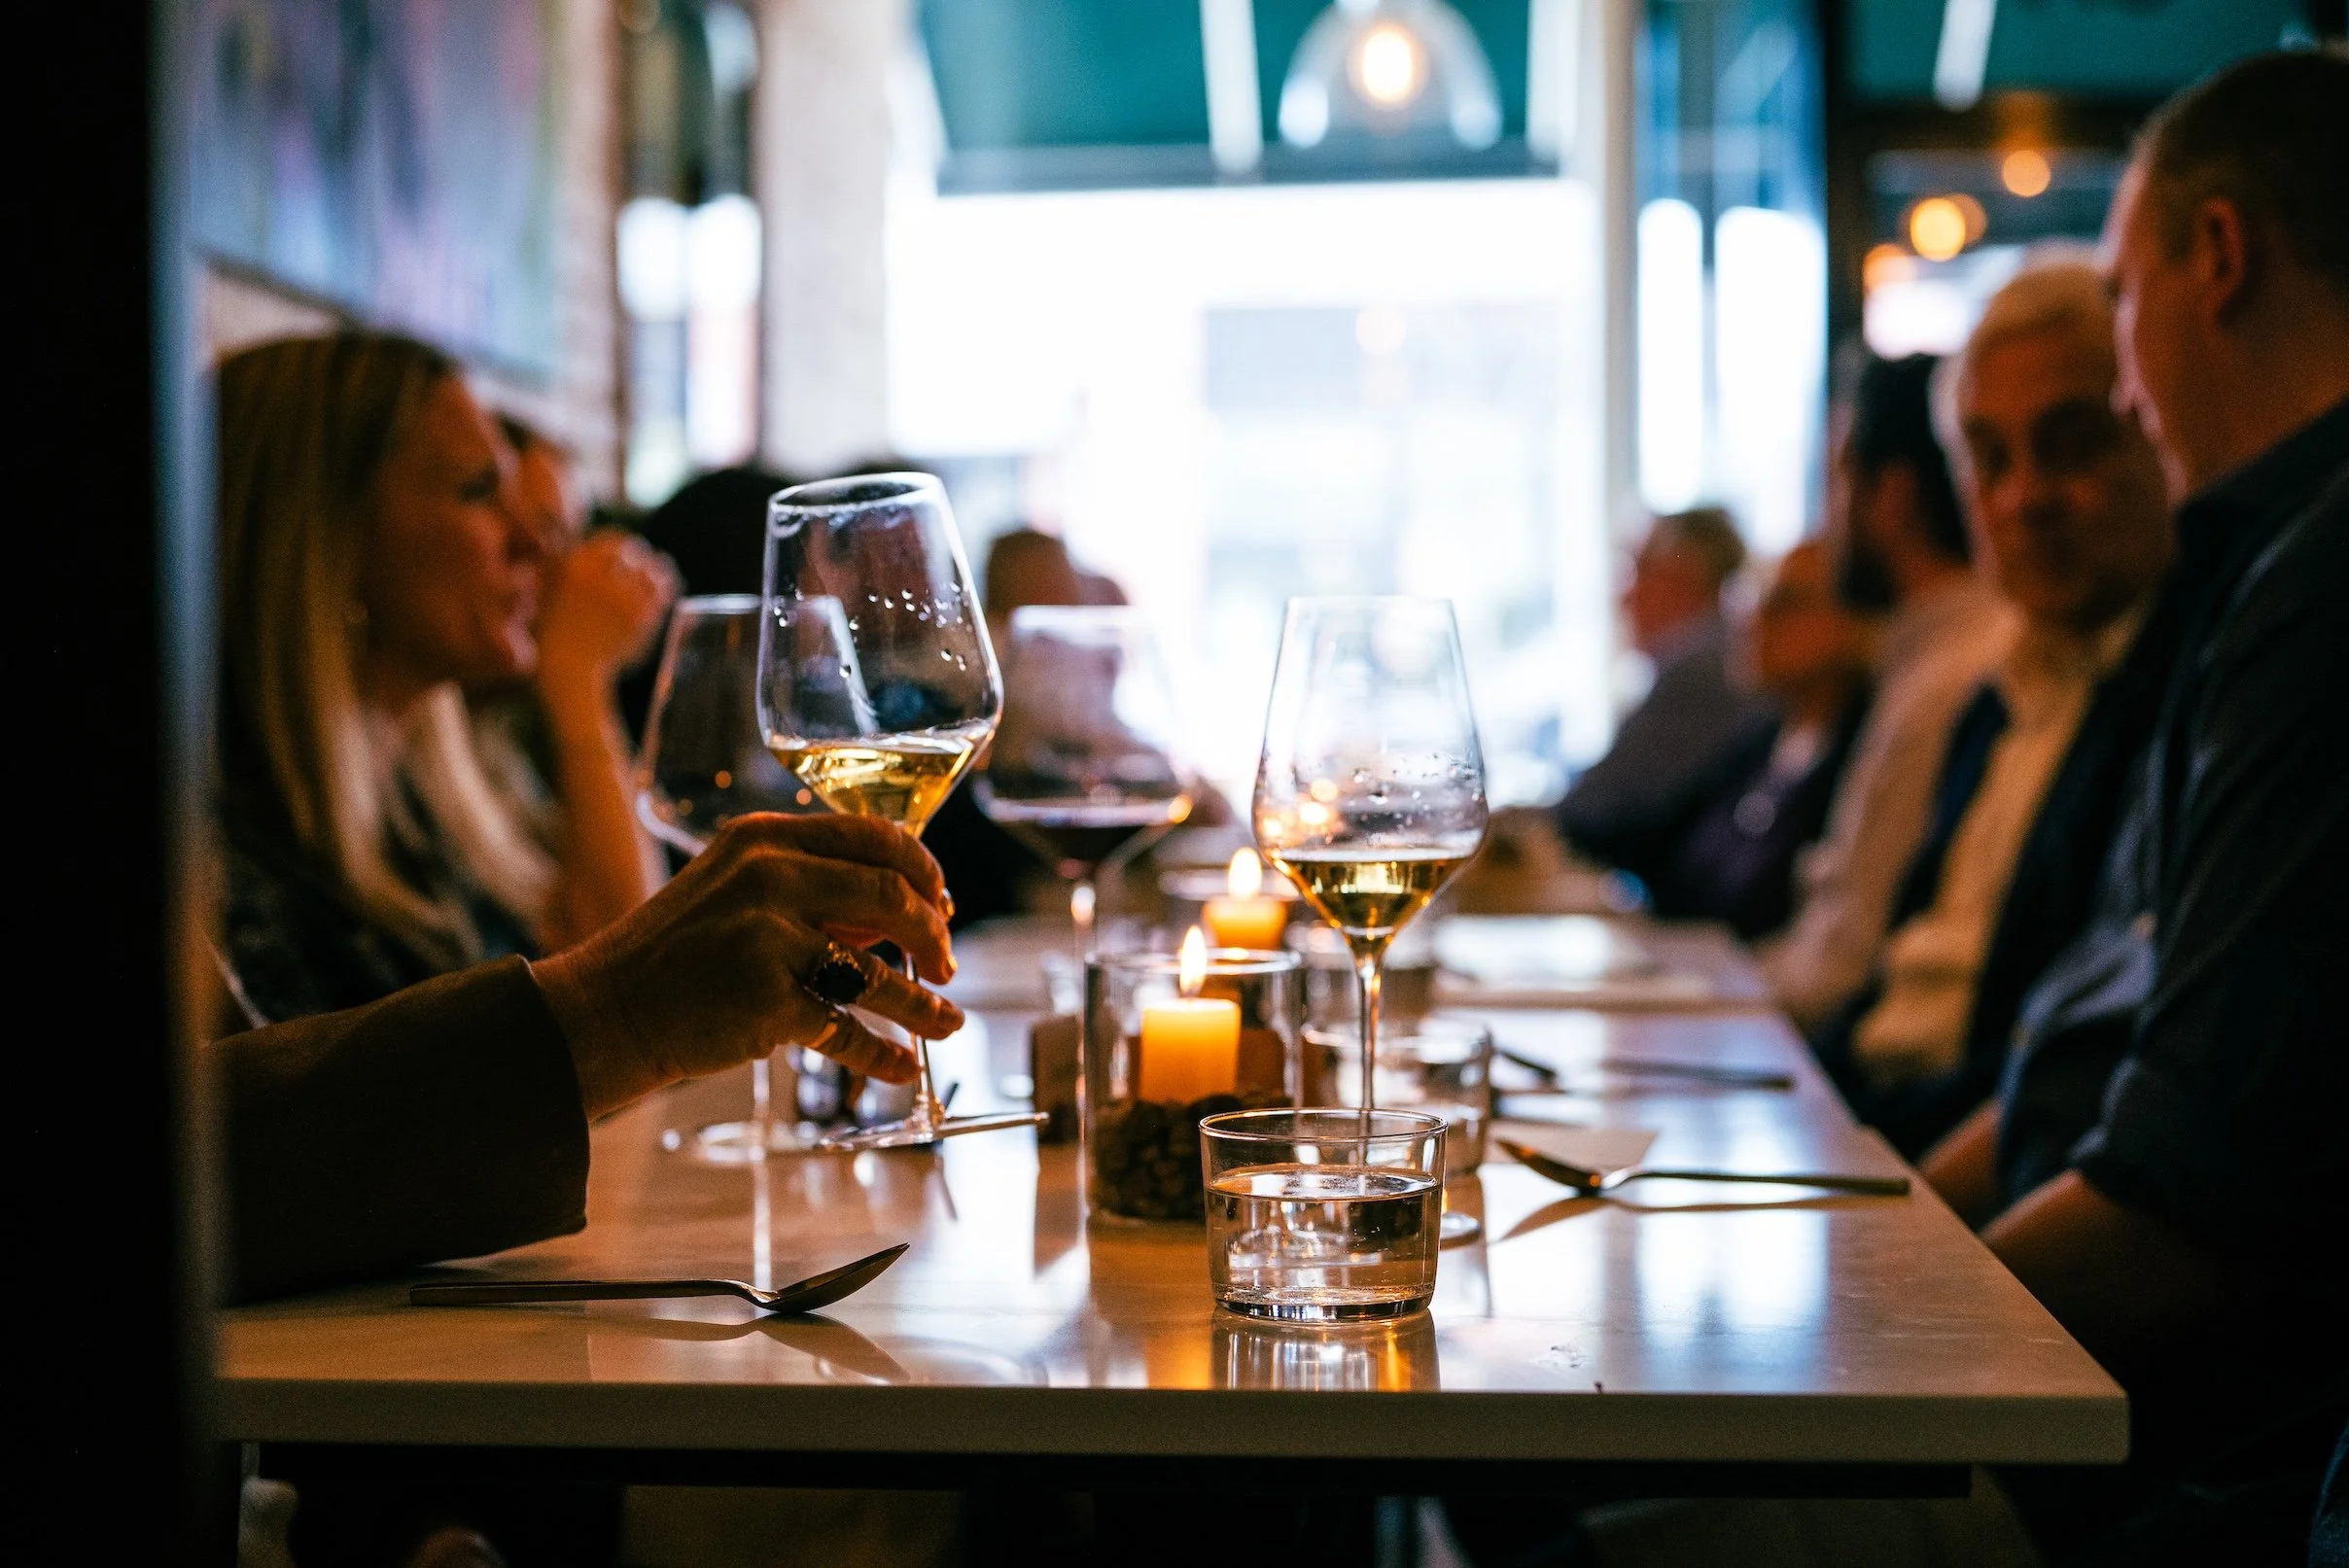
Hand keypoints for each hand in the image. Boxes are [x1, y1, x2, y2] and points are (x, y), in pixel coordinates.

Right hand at [530, 814, 961, 1116]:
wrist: (606, 1010)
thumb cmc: (679, 953)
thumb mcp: (736, 891)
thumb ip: (812, 890)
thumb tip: (902, 912)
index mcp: (765, 838)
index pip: (875, 837)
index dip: (923, 871)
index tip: (941, 900)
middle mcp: (769, 877)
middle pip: (890, 895)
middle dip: (933, 934)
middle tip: (946, 963)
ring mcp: (767, 939)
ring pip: (877, 972)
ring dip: (923, 1003)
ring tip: (948, 1022)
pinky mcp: (765, 1001)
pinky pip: (846, 1030)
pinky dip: (882, 1054)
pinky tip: (903, 1067)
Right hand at [536, 531, 676, 691]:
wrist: (568, 666)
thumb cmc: (561, 627)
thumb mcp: (555, 587)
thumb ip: (577, 565)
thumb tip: (605, 547)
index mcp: (575, 565)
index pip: (612, 540)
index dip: (624, 545)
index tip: (628, 553)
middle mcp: (598, 576)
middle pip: (635, 552)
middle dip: (641, 559)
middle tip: (643, 566)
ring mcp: (620, 596)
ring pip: (652, 570)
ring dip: (657, 571)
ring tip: (658, 577)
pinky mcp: (638, 616)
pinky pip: (662, 592)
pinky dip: (667, 588)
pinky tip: (665, 591)